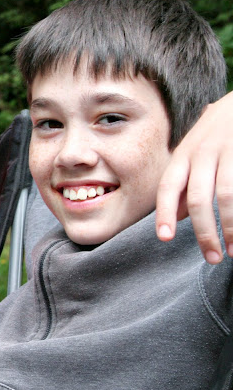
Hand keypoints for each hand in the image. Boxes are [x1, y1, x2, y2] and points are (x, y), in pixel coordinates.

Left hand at [156, 90, 232, 263]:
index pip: (168, 187)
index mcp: (183, 154)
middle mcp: (203, 152)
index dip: (164, 213)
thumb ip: (185, 183)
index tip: (164, 238)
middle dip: (203, 232)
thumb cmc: (217, 132)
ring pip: (226, 196)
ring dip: (230, 227)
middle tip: (211, 257)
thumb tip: (176, 216)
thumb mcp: (194, 152)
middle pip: (198, 198)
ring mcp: (230, 150)